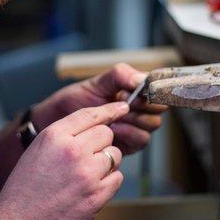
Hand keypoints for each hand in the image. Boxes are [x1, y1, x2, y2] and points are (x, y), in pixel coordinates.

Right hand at [0, 102, 127, 219]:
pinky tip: (90, 189)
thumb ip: (62, 136)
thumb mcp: (37, 151)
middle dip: (102, 143)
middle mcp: (72, 150)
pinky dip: (108, 182)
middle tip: (88, 156)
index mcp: (53, 136)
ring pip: (114, 155)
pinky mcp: (97, 195)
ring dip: (106, 163)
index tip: (121, 107)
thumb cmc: (24, 191)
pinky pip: (117, 178)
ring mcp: (86, 173)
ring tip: (86, 175)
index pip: (89, 114)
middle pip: (106, 133)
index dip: (108, 110)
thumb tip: (90, 127)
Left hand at [32, 63, 165, 154]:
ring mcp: (135, 127)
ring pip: (152, 125)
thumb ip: (120, 75)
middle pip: (159, 109)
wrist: (60, 121)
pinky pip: (141, 140)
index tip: (132, 90)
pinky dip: (129, 133)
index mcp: (135, 91)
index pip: (158, 89)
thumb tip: (142, 79)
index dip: (150, 90)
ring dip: (135, 119)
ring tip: (115, 117)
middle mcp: (139, 109)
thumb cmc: (77, 99)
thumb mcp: (98, 81)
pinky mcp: (129, 144)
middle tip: (122, 102)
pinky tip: (114, 128)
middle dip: (142, 105)